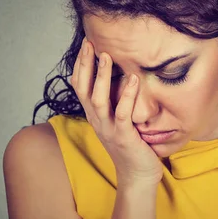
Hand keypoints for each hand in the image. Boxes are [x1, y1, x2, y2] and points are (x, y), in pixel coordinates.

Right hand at [70, 37, 162, 187]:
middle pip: (84, 89)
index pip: (80, 86)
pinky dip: (126, 95)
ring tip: (106, 56)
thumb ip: (114, 102)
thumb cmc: (131, 145)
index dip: (81, 65)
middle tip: (90, 43)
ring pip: (98, 99)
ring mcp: (109, 129)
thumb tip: (120, 76)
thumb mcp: (117, 120)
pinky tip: (133, 79)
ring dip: (101, 77)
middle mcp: (97, 120)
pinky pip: (123, 113)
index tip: (86, 44)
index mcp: (94, 115)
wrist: (137, 176)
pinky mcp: (124, 136)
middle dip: (85, 65)